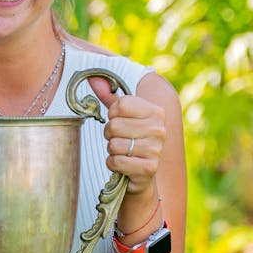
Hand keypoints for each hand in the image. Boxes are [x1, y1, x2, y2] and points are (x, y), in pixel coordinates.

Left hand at [88, 75, 164, 197]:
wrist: (142, 175)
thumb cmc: (130, 141)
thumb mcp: (122, 116)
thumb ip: (109, 96)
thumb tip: (93, 77)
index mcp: (155, 112)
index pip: (120, 105)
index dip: (112, 115)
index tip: (118, 121)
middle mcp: (159, 129)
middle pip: (114, 125)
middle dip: (109, 135)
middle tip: (119, 140)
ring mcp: (156, 149)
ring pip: (113, 145)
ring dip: (111, 151)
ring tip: (123, 152)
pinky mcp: (149, 168)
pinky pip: (116, 161)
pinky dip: (113, 164)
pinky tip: (122, 165)